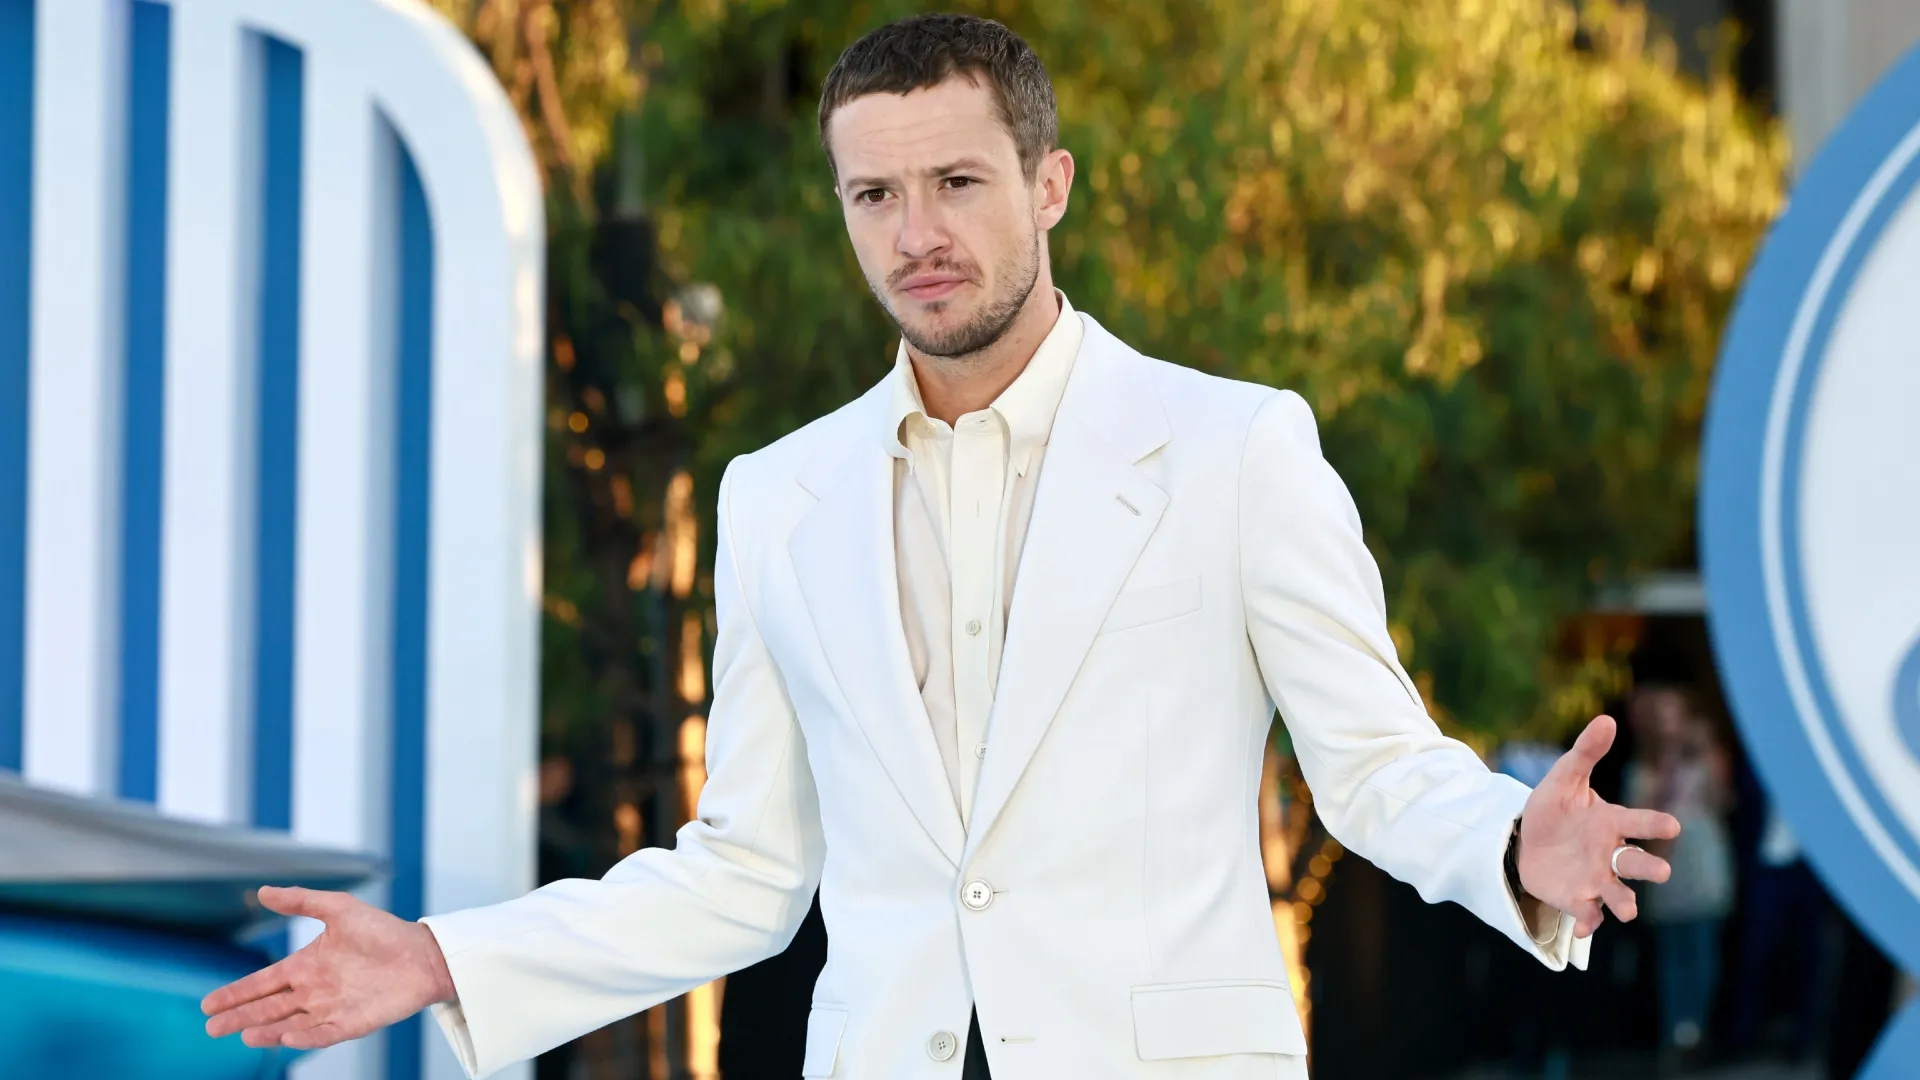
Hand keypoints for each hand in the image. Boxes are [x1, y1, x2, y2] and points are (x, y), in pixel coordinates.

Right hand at [202, 886, 455, 1049]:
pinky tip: (285, 1038)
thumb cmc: (383, 930)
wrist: (423, 953)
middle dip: (240, 1017)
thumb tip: (261, 891)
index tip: (208, 1004)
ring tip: (243, 1035)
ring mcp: (331, 1009)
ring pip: (289, 1024)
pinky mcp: (351, 1024)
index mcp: (306, 966)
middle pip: (268, 1008)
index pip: (262, 983)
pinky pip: (322, 1034)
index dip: (236, 993)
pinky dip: (303, 1037)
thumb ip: (301, 901)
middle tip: (211, 1028)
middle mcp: (313, 991)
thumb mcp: (340, 908)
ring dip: (266, 1030)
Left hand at [1517, 715, 1681, 936]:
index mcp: (1611, 821)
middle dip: (1649, 867)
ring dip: (1624, 902)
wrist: (1523, 838)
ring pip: (1619, 895)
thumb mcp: (1563, 777)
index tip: (1671, 825)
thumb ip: (1586, 752)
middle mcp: (1610, 853)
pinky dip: (1588, 921)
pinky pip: (1589, 914)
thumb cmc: (1553, 807)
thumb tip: (1606, 719)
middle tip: (1661, 871)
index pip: (1640, 821)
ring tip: (1627, 910)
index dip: (1655, 823)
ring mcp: (1596, 878)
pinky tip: (1582, 927)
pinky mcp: (1577, 898)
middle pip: (1638, 863)